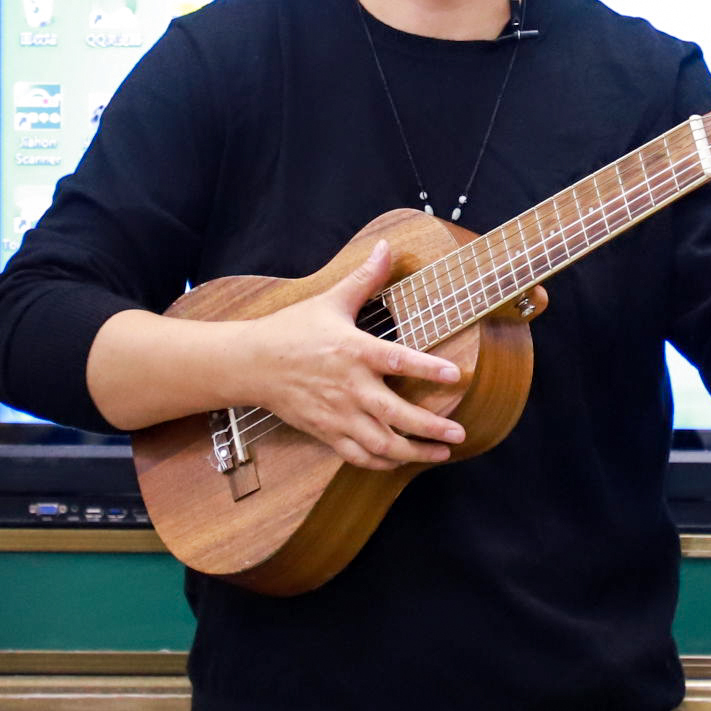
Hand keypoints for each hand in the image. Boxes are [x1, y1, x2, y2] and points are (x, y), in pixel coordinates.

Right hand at [241, 241, 469, 471]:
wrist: (251, 364)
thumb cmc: (292, 330)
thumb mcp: (330, 301)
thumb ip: (364, 278)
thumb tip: (386, 248)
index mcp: (354, 351)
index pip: (398, 361)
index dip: (429, 370)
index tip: (457, 376)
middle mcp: (349, 387)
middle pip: (396, 414)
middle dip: (431, 426)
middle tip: (460, 431)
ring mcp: (338, 414)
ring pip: (381, 443)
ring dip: (414, 452)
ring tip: (442, 452)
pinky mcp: (326, 431)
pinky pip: (358, 456)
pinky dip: (382, 463)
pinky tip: (401, 461)